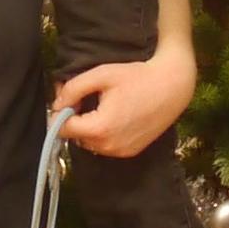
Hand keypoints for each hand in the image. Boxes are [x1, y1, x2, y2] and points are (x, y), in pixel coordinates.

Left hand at [54, 49, 192, 157]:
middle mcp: (108, 146)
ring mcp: (120, 152)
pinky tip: (114, 116)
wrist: (173, 86)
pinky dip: (103, 134)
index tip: (69, 97)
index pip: (62, 129)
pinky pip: (105, 146)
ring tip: (102, 107)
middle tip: (86, 98)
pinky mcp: (130, 152)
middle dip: (74, 119)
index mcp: (100, 128)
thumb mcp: (101, 75)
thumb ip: (72, 89)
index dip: (60, 112)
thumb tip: (56, 104)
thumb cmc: (137, 77)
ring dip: (88, 128)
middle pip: (75, 137)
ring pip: (89, 143)